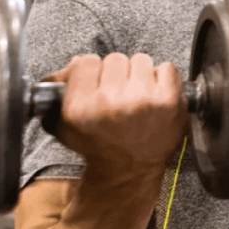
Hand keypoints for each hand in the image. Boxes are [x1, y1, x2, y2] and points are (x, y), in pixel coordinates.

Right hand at [43, 53, 187, 175]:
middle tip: (119, 94)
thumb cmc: (99, 145)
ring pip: (141, 61)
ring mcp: (142, 100)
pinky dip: (164, 79)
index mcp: (81, 106)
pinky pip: (167, 68)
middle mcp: (110, 102)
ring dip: (140, 75)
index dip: (94, 73)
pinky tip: (156, 96)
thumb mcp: (65, 124)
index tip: (98, 85)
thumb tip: (75, 62)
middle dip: (118, 74)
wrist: (130, 169)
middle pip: (115, 59)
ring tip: (138, 96)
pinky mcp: (168, 101)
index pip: (87, 62)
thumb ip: (59, 88)